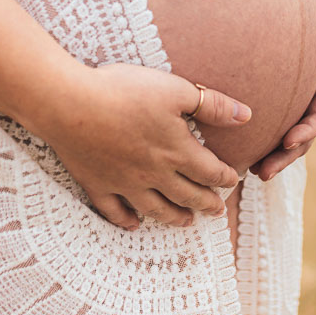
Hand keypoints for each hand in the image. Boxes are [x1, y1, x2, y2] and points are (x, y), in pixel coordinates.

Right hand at [53, 64, 249, 229]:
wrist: (69, 103)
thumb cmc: (123, 90)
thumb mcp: (175, 89)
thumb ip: (213, 105)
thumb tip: (246, 116)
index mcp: (176, 150)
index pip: (209, 171)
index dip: (225, 178)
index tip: (234, 180)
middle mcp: (154, 173)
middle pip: (187, 195)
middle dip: (207, 204)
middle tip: (218, 211)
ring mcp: (124, 182)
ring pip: (155, 209)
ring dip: (174, 218)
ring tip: (186, 223)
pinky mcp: (97, 183)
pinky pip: (114, 210)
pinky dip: (126, 220)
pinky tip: (134, 225)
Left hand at [249, 0, 315, 180]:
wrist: (309, 20)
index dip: (306, 132)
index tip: (288, 142)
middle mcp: (312, 104)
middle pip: (301, 139)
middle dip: (283, 157)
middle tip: (262, 172)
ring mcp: (296, 108)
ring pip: (285, 140)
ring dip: (271, 158)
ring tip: (251, 172)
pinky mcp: (278, 107)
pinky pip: (270, 128)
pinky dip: (259, 142)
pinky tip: (240, 154)